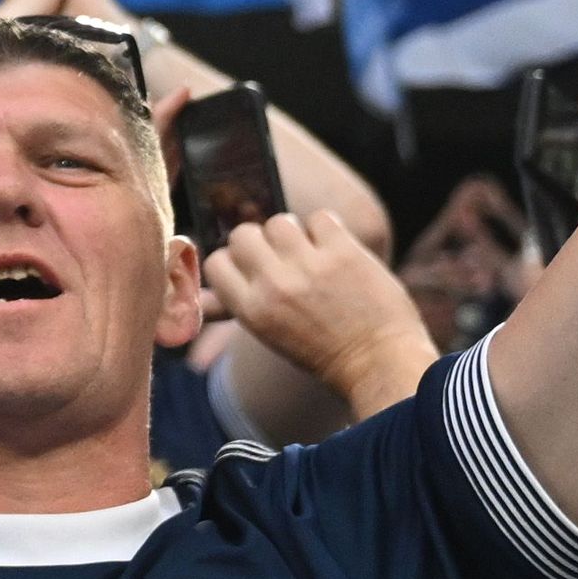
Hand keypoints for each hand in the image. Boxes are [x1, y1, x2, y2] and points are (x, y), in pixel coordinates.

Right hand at [203, 210, 441, 414]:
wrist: (380, 362)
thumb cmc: (322, 351)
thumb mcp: (269, 334)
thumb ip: (236, 308)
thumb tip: (198, 297)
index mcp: (251, 309)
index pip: (216, 262)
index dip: (234, 260)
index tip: (253, 266)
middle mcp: (274, 285)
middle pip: (243, 234)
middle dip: (261, 241)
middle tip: (283, 255)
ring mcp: (308, 265)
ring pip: (279, 220)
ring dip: (295, 232)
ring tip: (312, 252)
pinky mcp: (343, 251)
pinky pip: (320, 217)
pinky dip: (328, 229)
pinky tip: (336, 249)